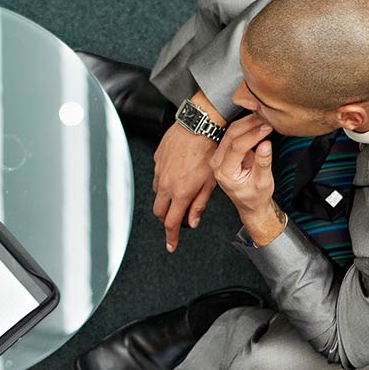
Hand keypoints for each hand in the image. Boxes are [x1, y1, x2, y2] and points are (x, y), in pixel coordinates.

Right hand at [153, 121, 218, 252]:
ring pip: (157, 193)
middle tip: (176, 218)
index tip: (171, 245)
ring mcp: (160, 170)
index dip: (171, 237)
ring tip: (179, 192)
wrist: (199, 125)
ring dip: (165, 198)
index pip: (171, 223)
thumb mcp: (211, 181)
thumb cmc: (209, 150)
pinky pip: (158, 174)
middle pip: (159, 211)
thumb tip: (193, 220)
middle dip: (166, 218)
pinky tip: (177, 172)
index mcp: (180, 192)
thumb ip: (200, 203)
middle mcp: (166, 184)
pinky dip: (165, 179)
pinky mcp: (158, 159)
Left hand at [209, 115, 285, 245]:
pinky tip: (258, 123)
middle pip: (231, 135)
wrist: (250, 204)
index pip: (237, 147)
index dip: (253, 135)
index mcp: (225, 173)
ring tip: (264, 118)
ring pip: (231, 131)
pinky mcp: (224, 151)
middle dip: (250, 124)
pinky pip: (233, 134)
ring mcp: (219, 156)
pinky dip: (246, 126)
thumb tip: (266, 143)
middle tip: (267, 118)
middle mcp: (217, 163)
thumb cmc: (255, 197)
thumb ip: (263, 162)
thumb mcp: (263, 182)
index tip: (267, 128)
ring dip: (248, 122)